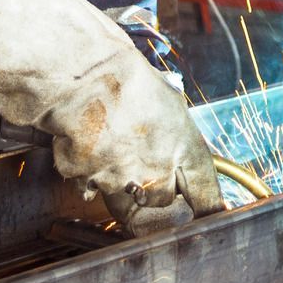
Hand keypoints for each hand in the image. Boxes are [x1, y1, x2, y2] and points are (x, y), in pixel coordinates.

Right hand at [0, 0, 225, 223]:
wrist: (75, 73)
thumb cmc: (118, 70)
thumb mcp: (162, 94)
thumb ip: (169, 126)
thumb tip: (168, 134)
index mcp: (183, 142)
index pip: (205, 190)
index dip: (207, 205)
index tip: (207, 211)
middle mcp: (156, 168)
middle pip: (166, 206)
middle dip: (159, 197)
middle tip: (148, 179)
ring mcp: (121, 178)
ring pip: (128, 207)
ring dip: (123, 191)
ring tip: (112, 163)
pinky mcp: (87, 180)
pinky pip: (90, 189)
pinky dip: (88, 178)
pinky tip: (85, 152)